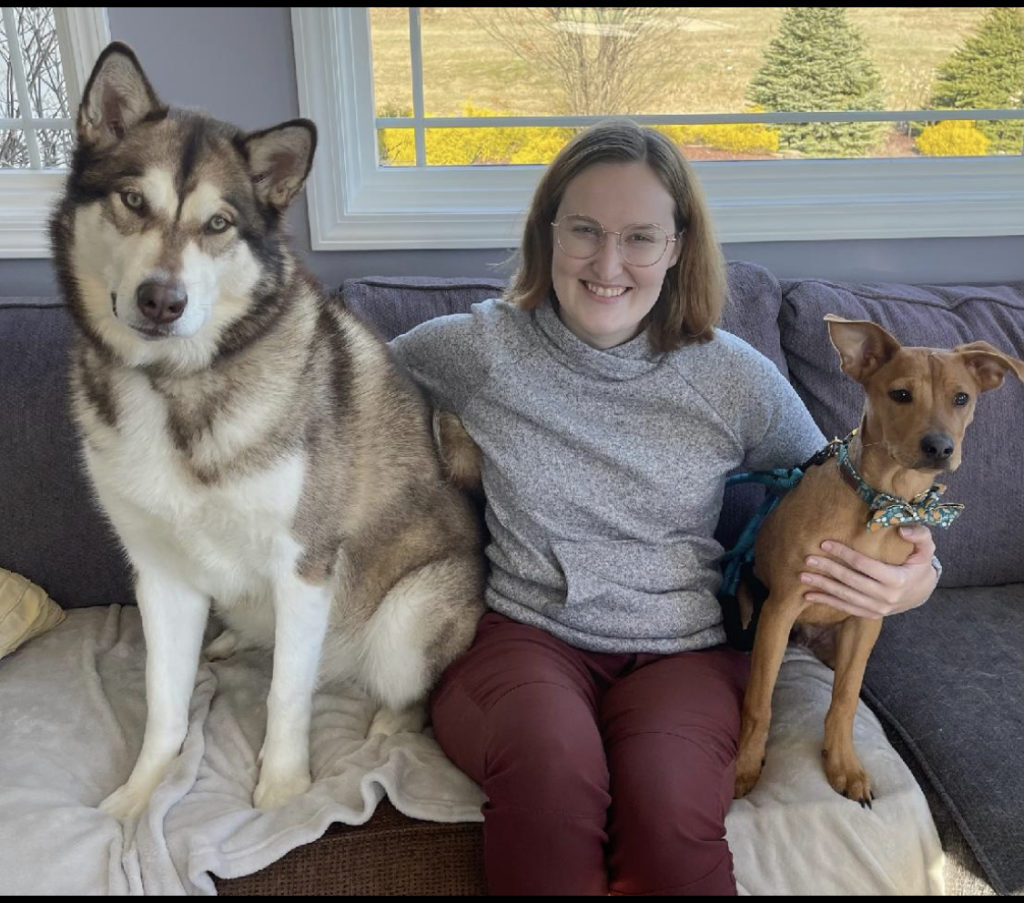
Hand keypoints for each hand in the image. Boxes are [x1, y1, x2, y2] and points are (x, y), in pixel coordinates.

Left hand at [798, 524, 937, 618]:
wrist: (921, 592)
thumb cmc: (919, 565)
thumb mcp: (926, 549)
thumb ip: (919, 535)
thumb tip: (903, 529)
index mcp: (898, 580)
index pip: (864, 565)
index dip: (844, 554)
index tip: (825, 543)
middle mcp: (886, 597)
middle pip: (850, 581)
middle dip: (828, 569)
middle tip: (808, 558)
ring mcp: (877, 609)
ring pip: (845, 596)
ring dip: (822, 586)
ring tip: (803, 576)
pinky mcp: (870, 614)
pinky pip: (845, 608)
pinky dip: (826, 601)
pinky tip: (809, 595)